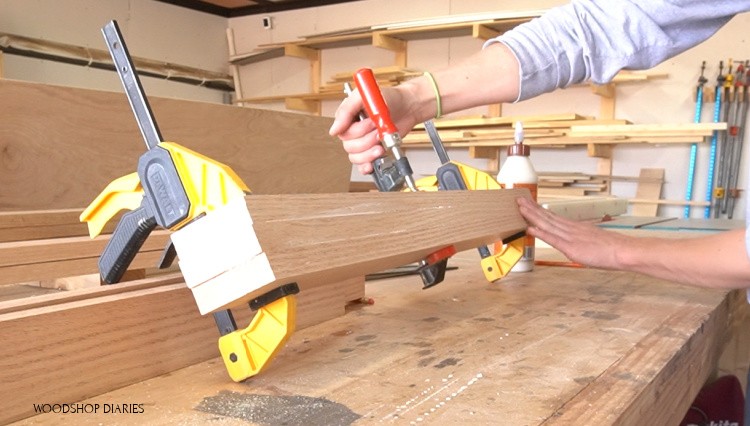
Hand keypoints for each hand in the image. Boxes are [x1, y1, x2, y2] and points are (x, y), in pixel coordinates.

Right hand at [329, 84, 421, 174]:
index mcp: (348, 117)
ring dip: (369, 153)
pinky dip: (366, 166)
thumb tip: (334, 130)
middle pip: (349, 146)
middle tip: (379, 131)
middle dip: (367, 140)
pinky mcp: (372, 151)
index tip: (371, 123)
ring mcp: (363, 142)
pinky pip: (362, 165)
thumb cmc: (390, 98)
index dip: (358, 131)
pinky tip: (371, 164)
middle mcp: (354, 131)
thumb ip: (346, 110)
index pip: (342, 132)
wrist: (409, 106)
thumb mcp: (366, 96)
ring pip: (355, 157)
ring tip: (381, 143)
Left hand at [516, 197, 630, 269]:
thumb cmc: (613, 249)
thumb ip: (583, 239)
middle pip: (547, 216)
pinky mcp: (571, 247)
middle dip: (531, 208)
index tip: (529, 203)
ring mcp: (570, 237)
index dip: (539, 210)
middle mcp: (571, 229)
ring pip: (547, 224)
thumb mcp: (594, 241)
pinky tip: (529, 227)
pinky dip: (540, 232)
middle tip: (518, 199)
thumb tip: (578, 241)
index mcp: (576, 227)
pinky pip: (552, 238)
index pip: (554, 217)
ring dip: (532, 215)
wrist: (624, 251)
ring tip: (520, 207)